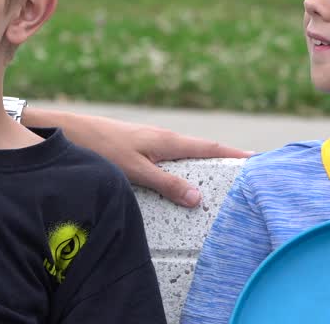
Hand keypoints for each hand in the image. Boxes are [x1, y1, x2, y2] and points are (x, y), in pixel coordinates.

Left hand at [100, 118, 249, 206]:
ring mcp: (152, 141)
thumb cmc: (101, 147)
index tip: (259, 158)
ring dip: (206, 161)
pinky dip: (186, 165)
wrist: (71, 131)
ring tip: (224, 176)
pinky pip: (172, 157)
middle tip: (250, 171)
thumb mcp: (136, 170)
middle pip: (202, 148)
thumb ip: (166, 184)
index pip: (210, 147)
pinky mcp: (140, 147)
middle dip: (226, 157)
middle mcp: (163, 138)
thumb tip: (198, 197)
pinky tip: (183, 178)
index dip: (235, 153)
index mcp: (168, 141)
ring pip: (186, 153)